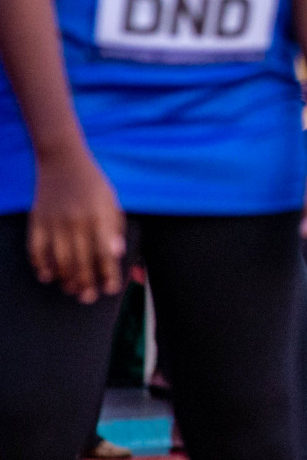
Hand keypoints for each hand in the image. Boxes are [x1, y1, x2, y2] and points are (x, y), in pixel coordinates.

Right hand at [29, 148, 124, 303]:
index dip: (108, 274)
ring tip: (72, 291)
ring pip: (58, 259)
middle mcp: (75, 221)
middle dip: (86, 283)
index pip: (104, 253)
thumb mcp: (112, 201)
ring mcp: (53, 222)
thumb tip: (116, 254)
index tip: (111, 288)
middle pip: (81, 261)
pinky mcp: (37, 221)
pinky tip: (47, 276)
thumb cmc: (93, 184)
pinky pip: (36, 249)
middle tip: (90, 298)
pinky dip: (40, 265)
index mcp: (98, 216)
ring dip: (66, 279)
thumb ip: (114, 227)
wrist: (63, 161)